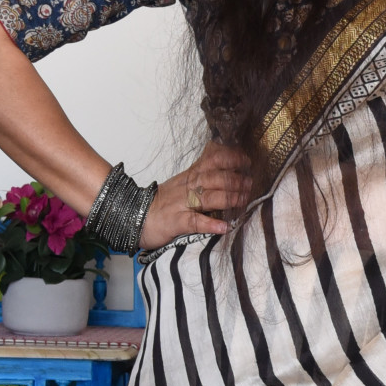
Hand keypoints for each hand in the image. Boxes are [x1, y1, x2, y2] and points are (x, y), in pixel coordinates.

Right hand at [138, 143, 254, 249]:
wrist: (134, 216)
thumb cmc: (164, 202)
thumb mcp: (183, 182)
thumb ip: (202, 172)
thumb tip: (224, 161)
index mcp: (191, 175)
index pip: (213, 159)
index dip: (232, 158)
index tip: (247, 161)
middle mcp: (188, 186)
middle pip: (215, 178)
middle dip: (236, 180)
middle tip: (250, 184)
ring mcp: (182, 204)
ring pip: (209, 197)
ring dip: (229, 198)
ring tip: (243, 200)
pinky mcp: (177, 222)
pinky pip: (195, 222)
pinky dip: (210, 224)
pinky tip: (224, 227)